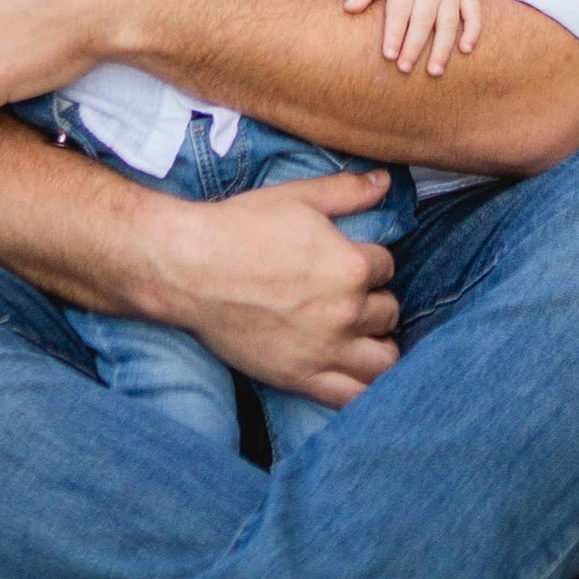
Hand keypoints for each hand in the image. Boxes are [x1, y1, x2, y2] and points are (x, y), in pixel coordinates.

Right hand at [153, 169, 402, 404]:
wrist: (189, 269)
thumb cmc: (240, 227)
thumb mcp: (297, 197)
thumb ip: (347, 191)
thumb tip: (385, 181)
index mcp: (351, 266)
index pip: (386, 266)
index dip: (369, 261)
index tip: (349, 261)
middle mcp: (346, 312)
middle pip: (388, 311)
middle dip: (374, 301)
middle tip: (348, 296)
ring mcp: (325, 350)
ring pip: (384, 360)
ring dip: (378, 345)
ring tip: (360, 336)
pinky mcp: (301, 378)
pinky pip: (353, 397)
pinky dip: (365, 389)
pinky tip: (355, 373)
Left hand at [345, 0, 485, 75]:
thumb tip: (348, 8)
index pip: (400, 11)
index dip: (394, 33)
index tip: (388, 55)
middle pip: (423, 20)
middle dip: (414, 46)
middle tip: (405, 68)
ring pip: (449, 22)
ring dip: (443, 48)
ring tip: (434, 71)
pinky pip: (474, 14)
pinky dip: (473, 31)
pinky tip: (465, 50)